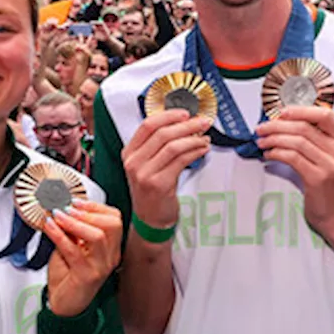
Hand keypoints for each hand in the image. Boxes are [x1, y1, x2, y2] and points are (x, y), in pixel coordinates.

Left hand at [43, 200, 122, 316]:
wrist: (64, 305)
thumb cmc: (68, 276)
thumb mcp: (71, 247)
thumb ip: (71, 230)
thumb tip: (62, 208)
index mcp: (110, 248)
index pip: (115, 220)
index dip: (96, 207)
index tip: (77, 201)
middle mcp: (110, 257)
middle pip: (112, 225)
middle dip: (88, 212)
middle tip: (67, 208)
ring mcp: (101, 267)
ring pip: (97, 237)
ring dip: (75, 222)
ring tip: (58, 216)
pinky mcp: (87, 276)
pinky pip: (74, 251)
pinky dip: (59, 235)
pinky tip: (50, 227)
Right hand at [122, 110, 211, 227]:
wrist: (149, 220)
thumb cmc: (151, 191)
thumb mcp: (145, 166)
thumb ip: (156, 146)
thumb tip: (180, 125)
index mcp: (129, 153)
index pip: (147, 126)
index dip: (168, 116)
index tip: (184, 113)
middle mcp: (134, 162)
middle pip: (162, 133)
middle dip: (186, 125)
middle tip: (201, 122)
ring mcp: (145, 174)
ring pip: (173, 146)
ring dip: (193, 138)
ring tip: (204, 137)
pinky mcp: (159, 184)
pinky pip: (181, 160)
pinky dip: (195, 151)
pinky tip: (202, 149)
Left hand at [255, 105, 333, 237]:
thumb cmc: (327, 185)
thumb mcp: (325, 157)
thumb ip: (311, 140)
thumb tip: (280, 124)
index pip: (325, 114)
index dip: (301, 110)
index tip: (281, 113)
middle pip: (304, 127)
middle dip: (277, 125)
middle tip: (261, 128)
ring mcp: (330, 164)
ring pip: (296, 141)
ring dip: (273, 139)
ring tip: (261, 142)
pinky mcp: (318, 178)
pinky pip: (292, 158)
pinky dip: (276, 153)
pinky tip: (268, 155)